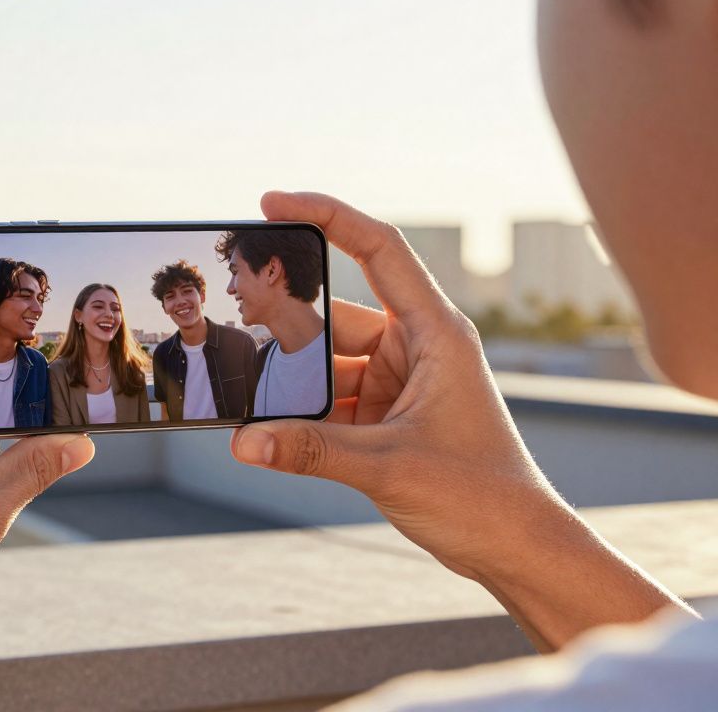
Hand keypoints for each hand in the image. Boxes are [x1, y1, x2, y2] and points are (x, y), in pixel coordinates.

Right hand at [232, 190, 689, 650]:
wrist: (516, 548)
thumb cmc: (481, 496)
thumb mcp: (387, 468)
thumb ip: (310, 450)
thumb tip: (241, 441)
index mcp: (436, 333)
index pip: (379, 249)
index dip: (327, 216)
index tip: (272, 203)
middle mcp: (417, 347)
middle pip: (335, 317)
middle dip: (286, 329)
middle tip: (236, 329)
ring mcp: (400, 381)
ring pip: (326, 363)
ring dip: (291, 383)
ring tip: (247, 399)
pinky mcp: (386, 415)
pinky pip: (330, 399)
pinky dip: (301, 412)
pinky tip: (268, 429)